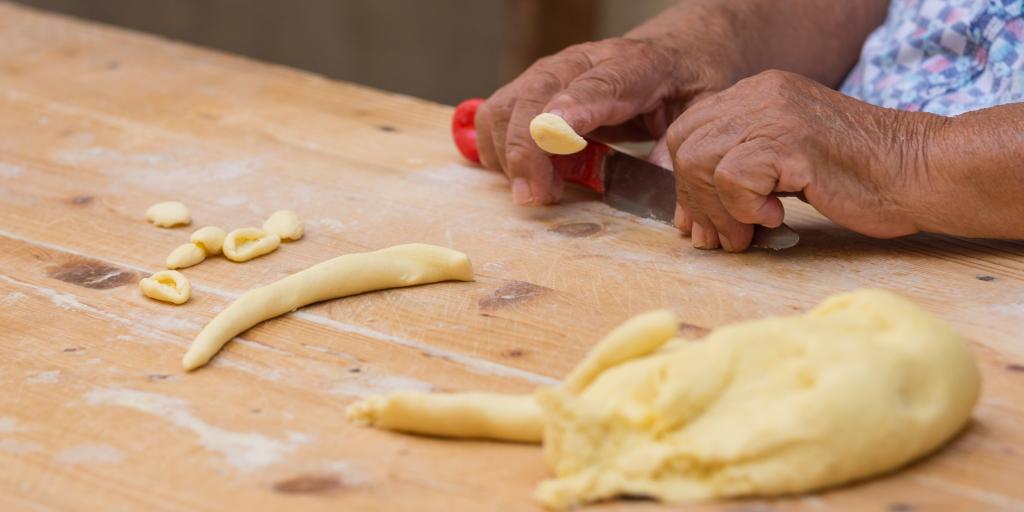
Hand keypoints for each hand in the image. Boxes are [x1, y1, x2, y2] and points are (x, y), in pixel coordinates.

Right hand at [475, 33, 737, 205]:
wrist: (678, 48)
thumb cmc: (689, 79)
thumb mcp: (703, 108)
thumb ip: (678, 143)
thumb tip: (660, 181)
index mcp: (634, 65)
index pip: (597, 85)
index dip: (572, 108)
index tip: (554, 132)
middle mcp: (583, 61)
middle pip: (536, 97)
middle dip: (526, 149)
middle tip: (535, 196)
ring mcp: (552, 72)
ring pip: (507, 106)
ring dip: (509, 155)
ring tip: (539, 192)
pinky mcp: (534, 87)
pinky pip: (498, 113)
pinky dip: (498, 148)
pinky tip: (524, 174)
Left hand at [666, 70, 947, 250]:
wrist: (919, 173)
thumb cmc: (861, 179)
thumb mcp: (788, 164)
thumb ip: (742, 173)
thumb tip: (690, 217)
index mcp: (758, 94)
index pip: (688, 131)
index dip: (684, 180)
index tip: (699, 220)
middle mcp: (761, 94)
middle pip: (687, 147)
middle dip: (694, 200)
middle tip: (720, 237)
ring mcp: (776, 113)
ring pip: (701, 162)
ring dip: (718, 211)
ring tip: (746, 235)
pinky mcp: (791, 141)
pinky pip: (732, 177)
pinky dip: (744, 208)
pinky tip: (777, 218)